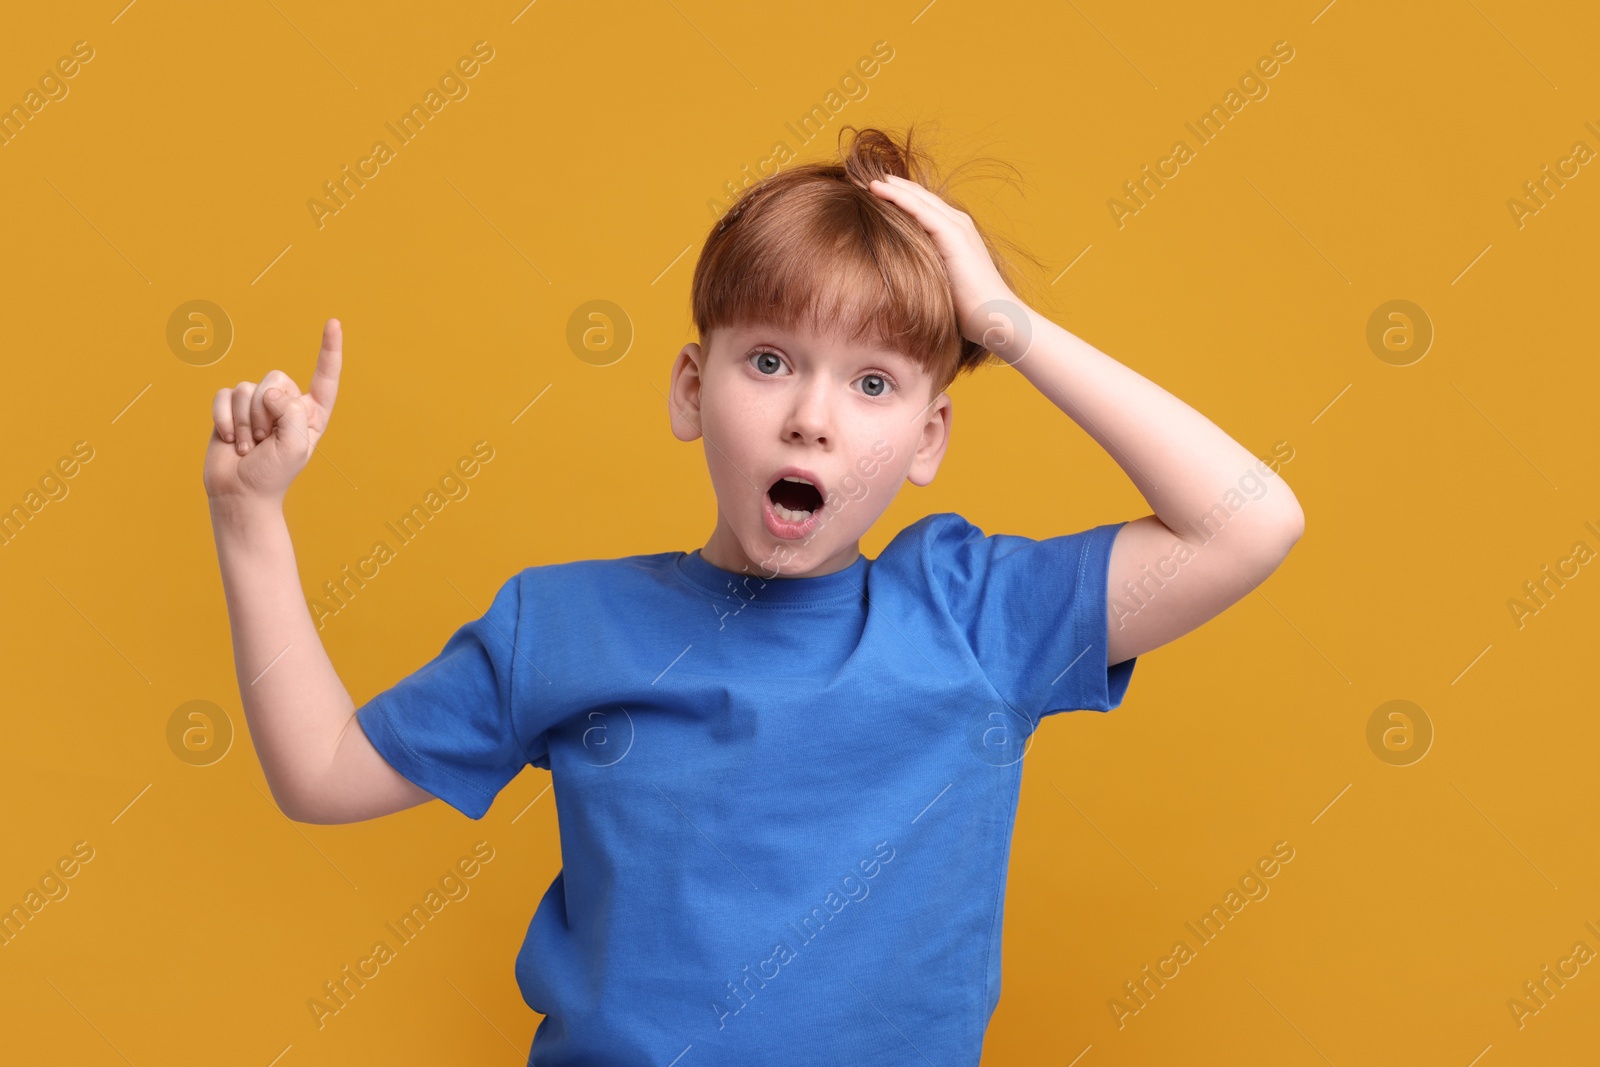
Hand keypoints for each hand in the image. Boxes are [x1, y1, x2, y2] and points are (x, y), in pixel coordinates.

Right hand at [203, 318, 342, 502]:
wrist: (239, 492)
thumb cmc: (272, 473)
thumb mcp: (294, 445)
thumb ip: (291, 413)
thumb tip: (270, 391)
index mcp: (311, 413)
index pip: (324, 377)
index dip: (329, 349)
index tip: (334, 322)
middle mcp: (286, 403)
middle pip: (276, 378)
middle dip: (265, 412)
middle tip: (264, 441)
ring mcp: (257, 404)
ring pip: (247, 388)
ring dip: (244, 422)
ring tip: (249, 446)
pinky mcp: (230, 406)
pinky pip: (224, 396)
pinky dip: (224, 419)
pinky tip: (228, 440)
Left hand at [866, 174, 1030, 362]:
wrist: (994, 317)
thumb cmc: (967, 310)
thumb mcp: (938, 283)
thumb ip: (922, 271)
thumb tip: (893, 279)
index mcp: (953, 233)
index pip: (920, 206)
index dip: (895, 196)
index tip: (865, 192)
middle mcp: (956, 223)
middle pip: (917, 195)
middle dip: (888, 184)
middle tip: (855, 175)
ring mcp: (956, 225)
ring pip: (916, 196)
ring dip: (888, 185)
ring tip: (859, 176)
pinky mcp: (953, 234)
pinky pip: (919, 209)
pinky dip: (896, 196)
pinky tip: (875, 189)